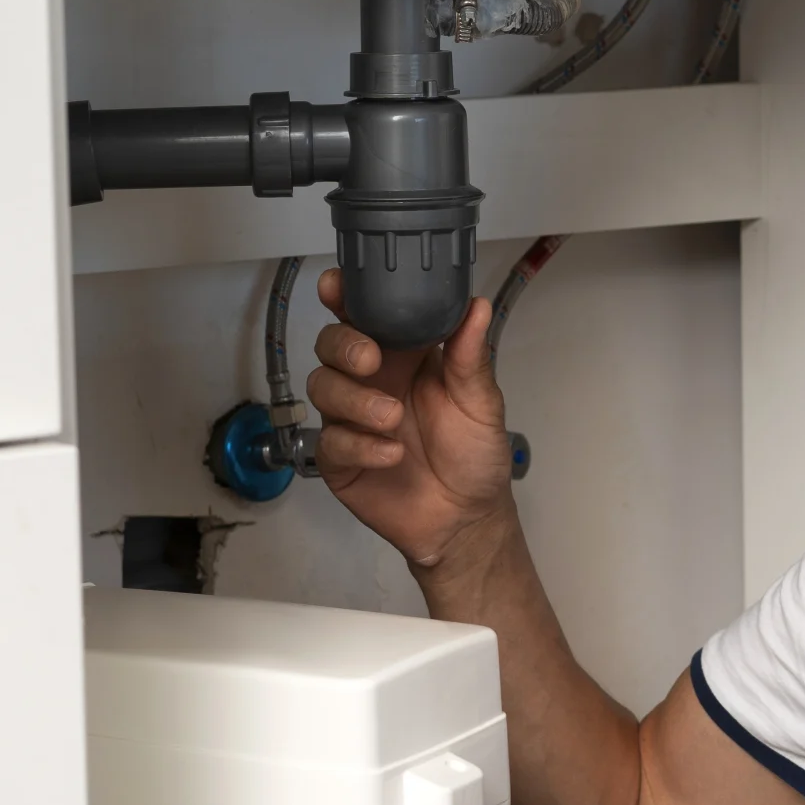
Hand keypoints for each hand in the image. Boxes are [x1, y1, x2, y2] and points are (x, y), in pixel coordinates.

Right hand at [306, 270, 515, 571]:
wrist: (467, 518)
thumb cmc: (475, 454)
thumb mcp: (482, 403)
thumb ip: (471, 358)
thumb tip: (475, 305)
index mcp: (405, 356)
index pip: (367, 314)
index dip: (346, 296)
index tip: (337, 286)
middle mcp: (372, 381)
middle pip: (331, 344)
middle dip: (343, 345)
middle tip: (371, 361)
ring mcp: (351, 419)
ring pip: (322, 387)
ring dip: (354, 400)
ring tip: (392, 419)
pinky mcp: (340, 459)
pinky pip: (330, 441)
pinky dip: (358, 444)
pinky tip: (390, 454)